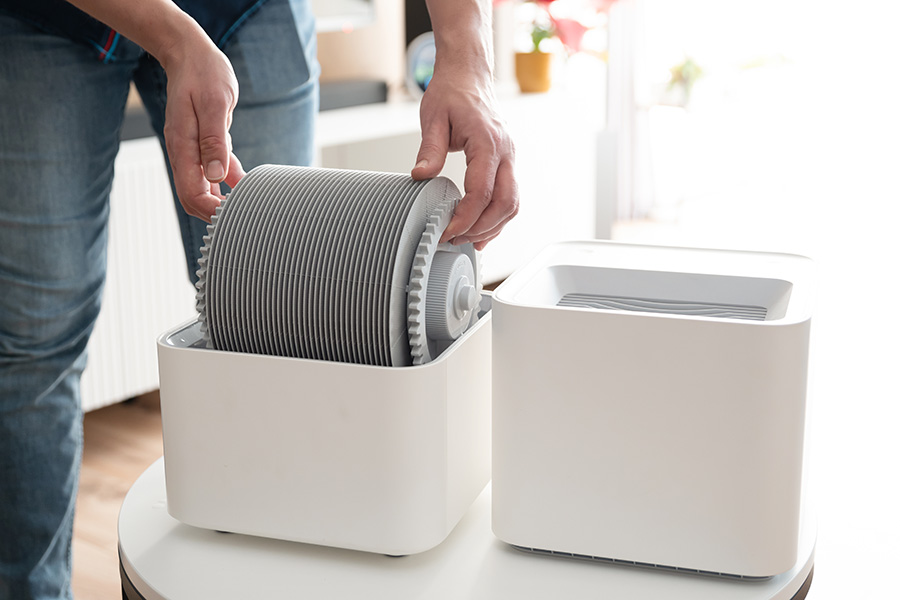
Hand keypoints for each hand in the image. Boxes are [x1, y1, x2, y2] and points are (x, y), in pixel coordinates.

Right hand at [161, 35, 244, 221]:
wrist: (191, 54)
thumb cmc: (203, 73)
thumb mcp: (214, 103)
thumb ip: (214, 141)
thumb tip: (215, 176)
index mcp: (182, 146)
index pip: (192, 194)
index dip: (212, 211)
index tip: (235, 216)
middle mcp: (185, 153)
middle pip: (195, 198)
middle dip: (216, 213)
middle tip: (247, 218)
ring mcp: (193, 151)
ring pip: (205, 189)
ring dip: (224, 200)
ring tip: (251, 206)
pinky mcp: (205, 145)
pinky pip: (215, 172)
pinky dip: (230, 181)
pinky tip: (247, 184)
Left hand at [412, 65, 517, 250]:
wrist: (469, 75)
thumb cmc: (453, 92)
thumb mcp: (433, 118)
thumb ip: (429, 150)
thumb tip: (420, 176)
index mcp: (488, 142)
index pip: (482, 192)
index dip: (466, 218)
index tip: (448, 231)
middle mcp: (505, 153)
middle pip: (505, 204)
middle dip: (481, 228)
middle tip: (456, 239)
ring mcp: (509, 158)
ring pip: (512, 204)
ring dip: (493, 227)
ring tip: (467, 239)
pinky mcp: (507, 163)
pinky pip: (509, 196)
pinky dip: (497, 217)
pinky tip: (481, 229)